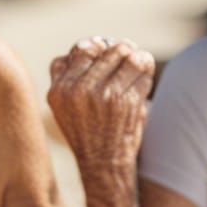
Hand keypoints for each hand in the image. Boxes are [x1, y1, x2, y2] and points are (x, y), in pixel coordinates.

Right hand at [47, 37, 154, 172]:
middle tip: (129, 54)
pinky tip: (145, 74)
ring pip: (125, 52)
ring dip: (135, 55)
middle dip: (120, 49)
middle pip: (104, 47)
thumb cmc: (87, 131)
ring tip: (139, 62)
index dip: (97, 47)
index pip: (81, 50)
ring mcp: (102, 94)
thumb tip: (94, 41)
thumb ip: (68, 74)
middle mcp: (77, 90)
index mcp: (59, 89)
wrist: (103, 165)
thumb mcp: (63, 105)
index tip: (106, 53)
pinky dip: (147, 69)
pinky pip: (141, 68)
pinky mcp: (126, 101)